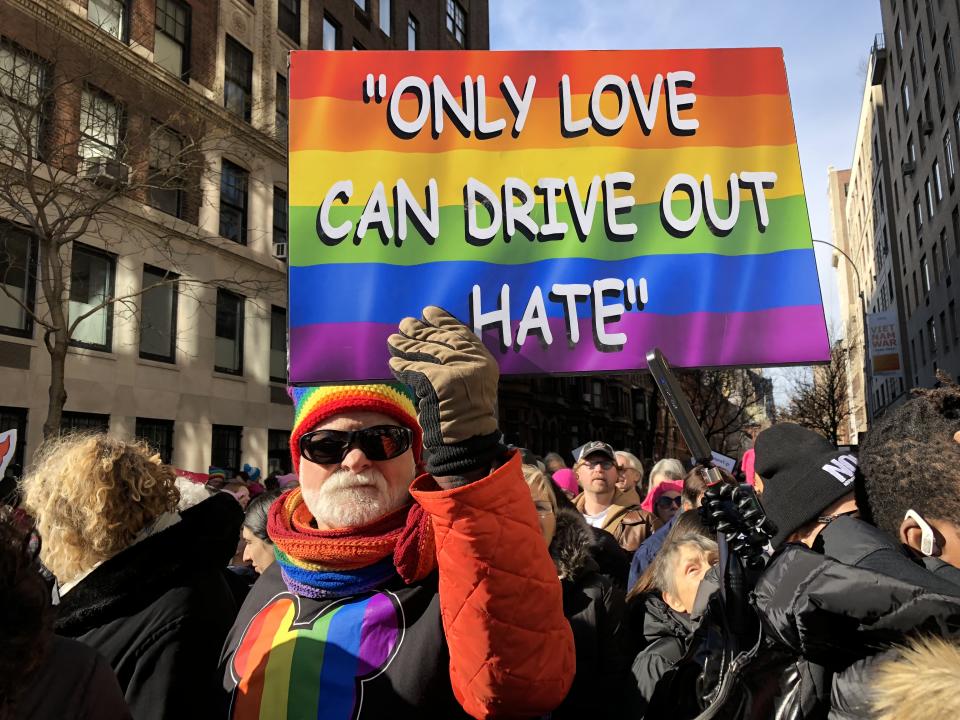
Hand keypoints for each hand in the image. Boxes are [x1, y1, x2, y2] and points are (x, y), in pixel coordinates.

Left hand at [388, 306, 501, 477]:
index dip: (443, 321)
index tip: (428, 312)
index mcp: (484, 361)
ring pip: (426, 353)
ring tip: (392, 339)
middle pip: (441, 340)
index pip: (462, 333)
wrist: (467, 441)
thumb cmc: (465, 416)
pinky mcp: (440, 382)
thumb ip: (457, 364)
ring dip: (406, 345)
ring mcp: (459, 372)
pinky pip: (415, 370)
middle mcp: (475, 363)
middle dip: (420, 331)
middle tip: (405, 324)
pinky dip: (402, 366)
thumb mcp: (469, 385)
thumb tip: (429, 342)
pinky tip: (393, 362)